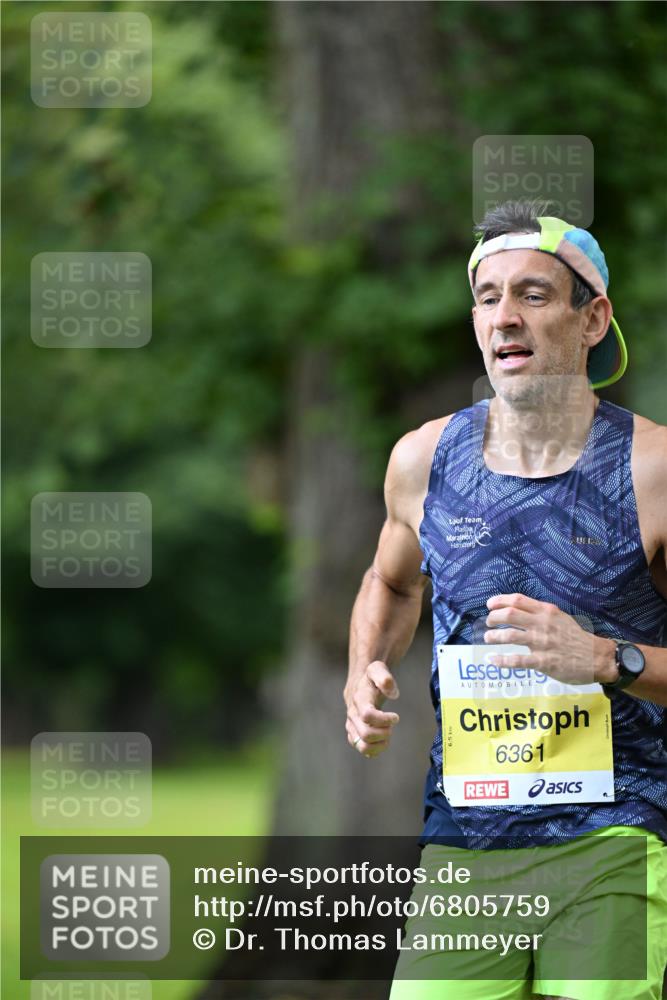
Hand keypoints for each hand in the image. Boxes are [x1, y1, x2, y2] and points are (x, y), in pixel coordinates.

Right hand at [345, 660, 399, 756]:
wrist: (359, 686)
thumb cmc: (371, 679)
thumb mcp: (377, 669)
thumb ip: (384, 678)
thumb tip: (393, 694)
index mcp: (359, 700)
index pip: (367, 715)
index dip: (384, 719)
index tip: (395, 717)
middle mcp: (353, 715)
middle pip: (366, 734)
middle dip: (384, 733)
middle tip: (392, 726)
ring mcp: (352, 727)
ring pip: (362, 746)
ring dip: (379, 744)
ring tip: (387, 734)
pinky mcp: (354, 735)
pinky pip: (363, 750)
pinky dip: (375, 750)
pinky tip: (383, 740)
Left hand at [484, 593, 606, 684]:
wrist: (596, 657)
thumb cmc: (576, 637)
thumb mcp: (560, 617)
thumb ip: (540, 613)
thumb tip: (518, 610)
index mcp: (546, 611)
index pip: (517, 600)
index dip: (499, 601)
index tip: (489, 605)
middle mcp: (542, 624)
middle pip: (509, 615)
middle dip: (494, 618)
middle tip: (489, 623)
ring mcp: (542, 643)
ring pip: (510, 636)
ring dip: (494, 636)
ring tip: (488, 638)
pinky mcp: (543, 662)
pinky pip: (517, 660)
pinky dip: (501, 660)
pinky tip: (492, 660)